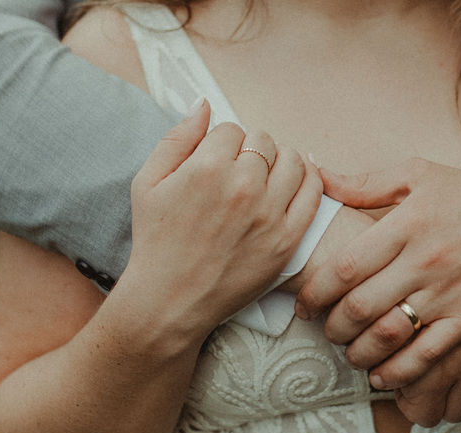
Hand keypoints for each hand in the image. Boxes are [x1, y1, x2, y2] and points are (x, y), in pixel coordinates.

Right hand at [127, 101, 322, 333]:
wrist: (171, 300)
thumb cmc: (156, 242)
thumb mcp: (147, 183)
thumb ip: (177, 138)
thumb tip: (203, 103)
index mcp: (206, 169)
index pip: (231, 128)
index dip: (223, 141)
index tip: (218, 159)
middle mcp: (242, 188)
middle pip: (263, 141)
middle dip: (251, 150)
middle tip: (241, 170)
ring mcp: (268, 215)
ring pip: (293, 161)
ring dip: (282, 160)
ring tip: (268, 173)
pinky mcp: (287, 240)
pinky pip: (313, 194)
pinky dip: (310, 180)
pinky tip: (299, 179)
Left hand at [295, 159, 460, 388]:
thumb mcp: (418, 174)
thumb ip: (365, 183)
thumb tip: (320, 179)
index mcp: (405, 224)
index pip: (345, 267)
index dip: (316, 291)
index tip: (304, 303)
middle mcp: (424, 260)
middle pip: (360, 306)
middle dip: (333, 327)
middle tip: (326, 331)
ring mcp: (449, 292)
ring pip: (389, 334)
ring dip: (359, 352)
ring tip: (350, 353)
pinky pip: (428, 354)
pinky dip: (399, 371)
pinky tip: (381, 376)